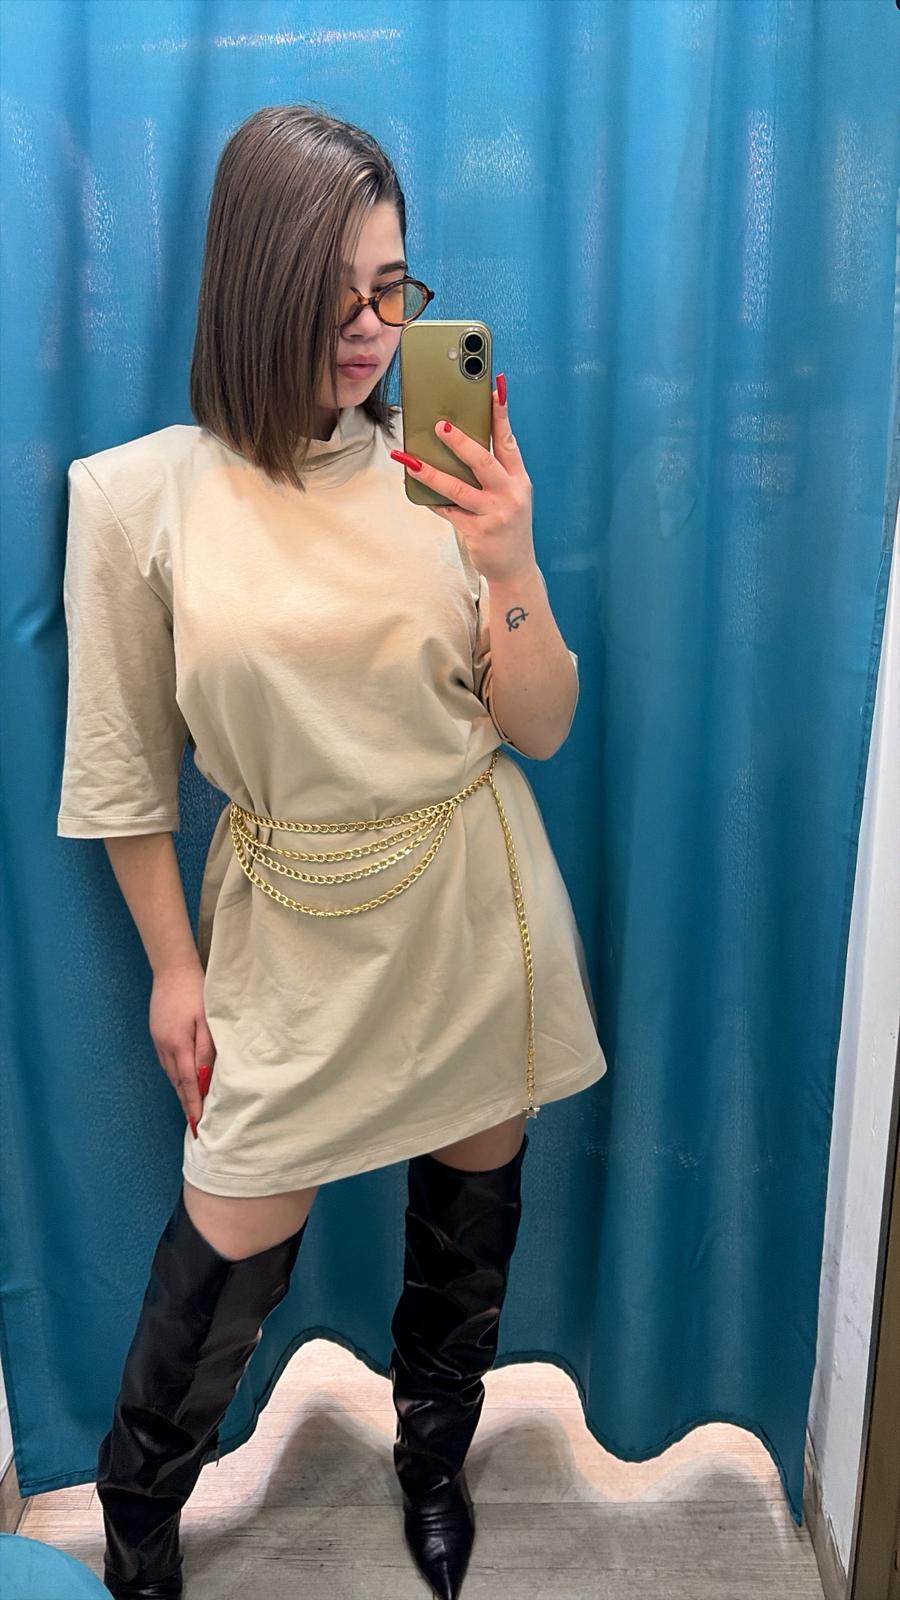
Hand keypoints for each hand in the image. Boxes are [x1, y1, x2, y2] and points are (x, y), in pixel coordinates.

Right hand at [148, 961, 216, 1139]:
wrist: (172, 970)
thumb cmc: (195, 992)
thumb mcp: (206, 1020)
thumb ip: (206, 1050)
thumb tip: (206, 1076)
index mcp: (179, 1045)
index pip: (188, 1083)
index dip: (193, 1105)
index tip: (197, 1124)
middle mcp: (165, 1048)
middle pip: (177, 1083)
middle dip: (186, 1104)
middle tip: (194, 1124)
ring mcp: (159, 1041)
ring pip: (171, 1074)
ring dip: (180, 1091)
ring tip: (190, 1106)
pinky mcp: (157, 1034)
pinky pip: (167, 1062)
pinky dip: (175, 1076)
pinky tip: (182, 1079)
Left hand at [391, 377, 536, 583]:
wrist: (515, 567)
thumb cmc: (507, 525)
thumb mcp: (511, 495)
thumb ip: (493, 472)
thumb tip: (458, 445)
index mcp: (519, 478)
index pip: (508, 440)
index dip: (501, 414)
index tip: (494, 389)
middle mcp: (510, 493)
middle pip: (483, 461)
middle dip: (460, 442)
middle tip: (439, 426)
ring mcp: (495, 514)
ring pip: (458, 489)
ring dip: (432, 472)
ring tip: (410, 460)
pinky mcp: (479, 532)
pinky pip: (448, 512)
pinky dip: (432, 500)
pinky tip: (416, 490)